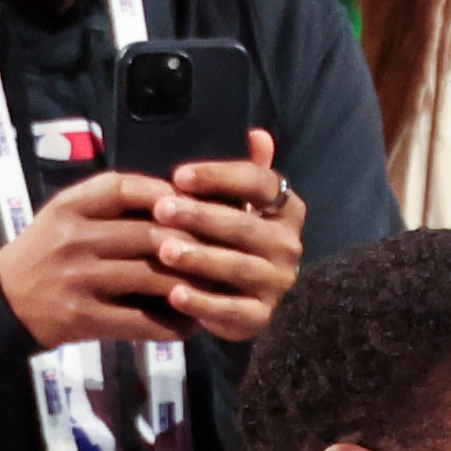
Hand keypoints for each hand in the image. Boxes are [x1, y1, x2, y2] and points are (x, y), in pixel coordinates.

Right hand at [0, 132, 301, 347]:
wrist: (8, 299)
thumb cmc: (49, 251)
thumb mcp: (67, 213)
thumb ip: (110, 202)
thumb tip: (175, 196)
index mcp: (71, 206)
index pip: (122, 188)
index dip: (164, 194)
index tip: (197, 202)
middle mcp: (75, 239)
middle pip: (146, 234)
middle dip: (191, 243)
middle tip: (228, 249)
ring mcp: (81, 280)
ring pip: (150, 277)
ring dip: (189, 284)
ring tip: (218, 286)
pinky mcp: (86, 317)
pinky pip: (141, 321)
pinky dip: (171, 323)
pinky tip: (193, 322)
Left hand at [147, 134, 305, 343]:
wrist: (248, 293)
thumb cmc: (235, 236)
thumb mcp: (242, 200)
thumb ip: (249, 170)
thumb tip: (258, 134)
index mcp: (287, 209)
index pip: (258, 183)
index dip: (218, 176)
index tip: (178, 176)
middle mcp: (288, 246)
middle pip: (244, 227)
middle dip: (200, 217)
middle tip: (161, 210)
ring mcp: (277, 283)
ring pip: (238, 267)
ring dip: (199, 258)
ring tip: (163, 250)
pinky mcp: (263, 316)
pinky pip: (233, 311)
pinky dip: (203, 303)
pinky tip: (174, 294)